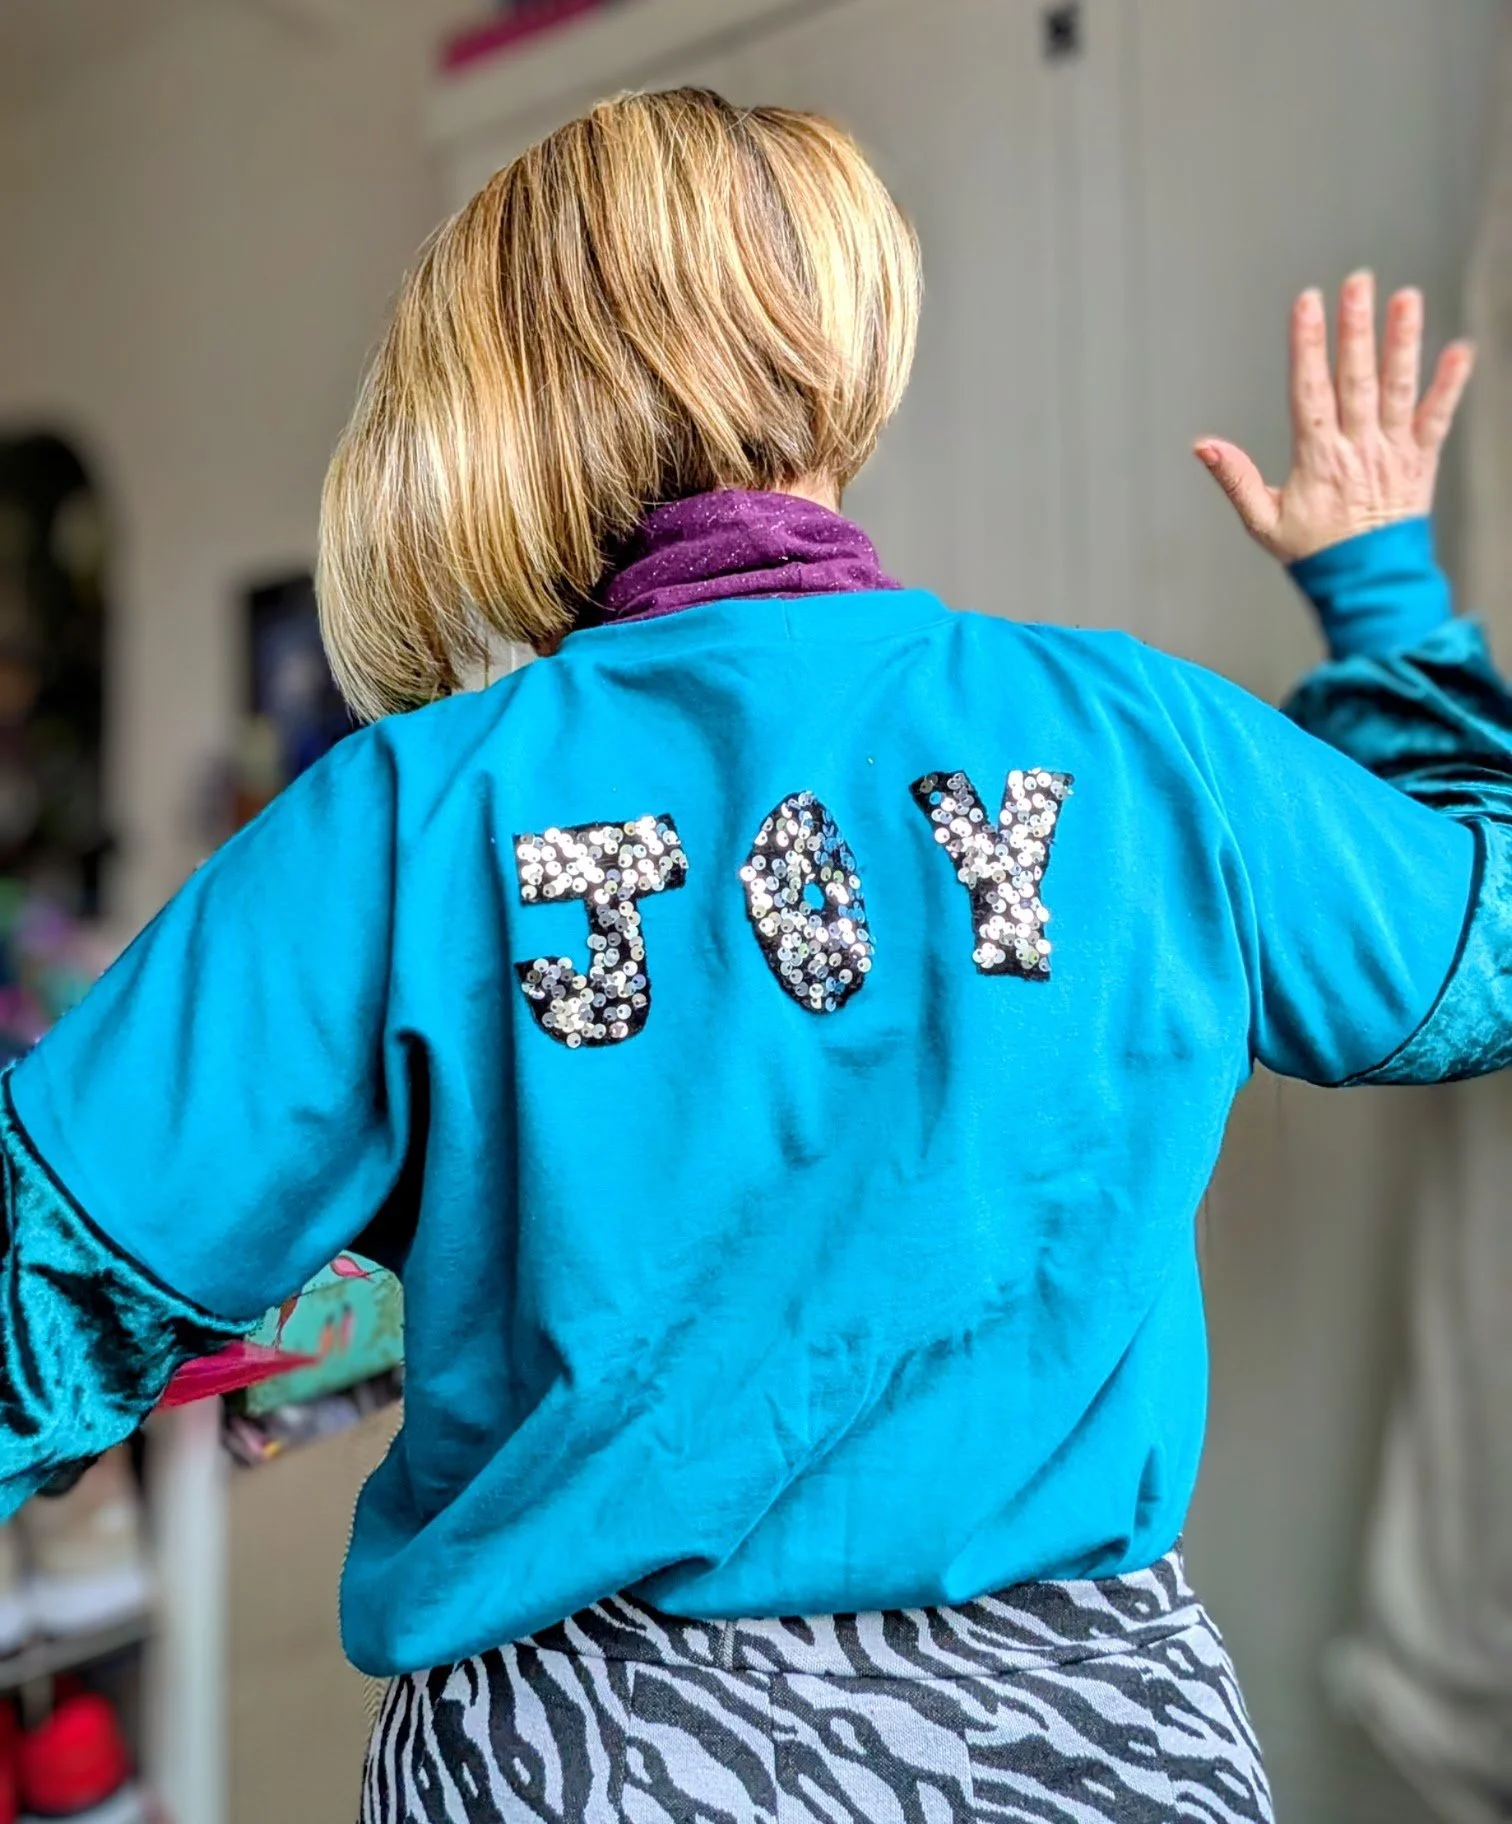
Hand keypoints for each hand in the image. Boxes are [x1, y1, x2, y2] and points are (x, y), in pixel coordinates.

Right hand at [1194, 272, 1474, 563]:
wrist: (1366, 584)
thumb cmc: (1313, 552)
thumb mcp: (1263, 523)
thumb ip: (1234, 480)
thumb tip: (1203, 445)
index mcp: (1317, 459)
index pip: (1309, 391)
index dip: (1308, 345)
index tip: (1307, 303)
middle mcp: (1358, 449)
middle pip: (1356, 379)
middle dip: (1356, 328)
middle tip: (1358, 281)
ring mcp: (1393, 453)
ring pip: (1398, 389)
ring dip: (1403, 343)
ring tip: (1406, 299)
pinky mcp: (1422, 462)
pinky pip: (1438, 419)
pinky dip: (1451, 385)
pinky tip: (1460, 349)